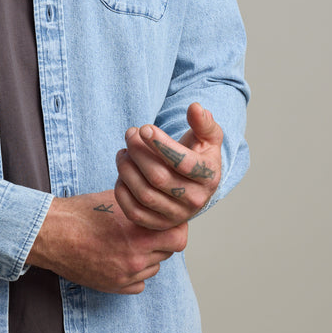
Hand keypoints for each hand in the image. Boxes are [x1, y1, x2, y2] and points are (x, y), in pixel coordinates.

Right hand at [27, 190, 187, 294]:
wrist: (51, 233)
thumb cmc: (80, 213)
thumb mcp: (116, 199)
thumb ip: (142, 204)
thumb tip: (160, 200)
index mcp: (138, 236)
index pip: (180, 238)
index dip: (177, 227)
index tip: (168, 220)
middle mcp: (135, 260)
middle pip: (167, 252)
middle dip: (161, 239)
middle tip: (147, 228)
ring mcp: (124, 276)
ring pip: (154, 267)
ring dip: (149, 256)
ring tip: (130, 241)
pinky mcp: (113, 287)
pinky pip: (139, 283)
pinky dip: (135, 272)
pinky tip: (121, 257)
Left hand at [114, 103, 221, 229]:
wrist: (193, 183)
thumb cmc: (198, 154)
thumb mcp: (208, 136)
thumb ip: (203, 122)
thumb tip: (195, 108)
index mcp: (209, 176)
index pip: (183, 162)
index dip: (161, 145)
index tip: (144, 128)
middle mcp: (195, 200)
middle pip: (159, 177)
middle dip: (138, 152)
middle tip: (130, 133)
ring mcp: (176, 215)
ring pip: (144, 194)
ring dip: (127, 168)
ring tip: (123, 150)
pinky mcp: (157, 224)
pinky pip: (133, 211)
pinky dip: (122, 189)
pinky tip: (122, 170)